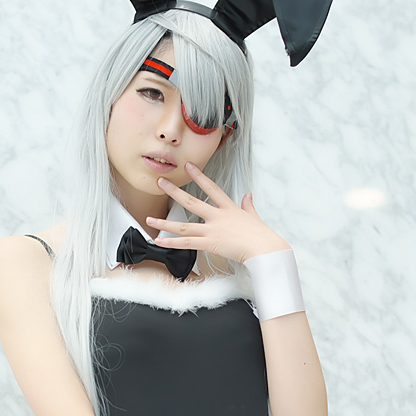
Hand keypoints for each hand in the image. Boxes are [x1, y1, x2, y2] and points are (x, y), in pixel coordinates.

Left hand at [146, 163, 289, 264]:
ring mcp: (212, 230)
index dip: (199, 176)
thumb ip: (248, 205)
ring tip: (149, 219)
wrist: (265, 249)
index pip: (211, 188)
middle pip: (192, 202)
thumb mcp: (254, 216)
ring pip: (183, 226)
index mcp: (228, 208)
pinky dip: (172, 243)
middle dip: (174, 192)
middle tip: (161, 183)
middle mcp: (217, 217)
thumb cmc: (261, 235)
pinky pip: (187, 244)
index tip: (189, 166)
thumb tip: (248, 195)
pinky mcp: (210, 244)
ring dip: (164, 223)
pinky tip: (160, 241)